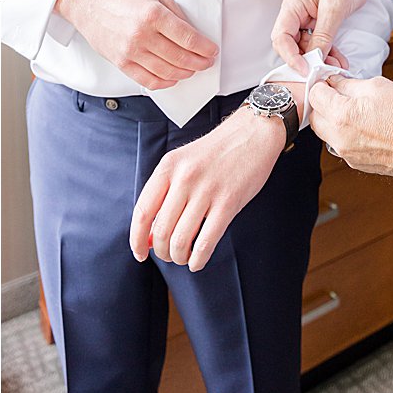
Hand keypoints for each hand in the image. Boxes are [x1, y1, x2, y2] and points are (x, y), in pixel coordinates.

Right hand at [56, 0, 217, 89]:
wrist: (90, 3)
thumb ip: (177, 17)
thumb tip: (195, 36)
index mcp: (154, 16)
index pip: (188, 38)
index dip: (205, 48)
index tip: (212, 51)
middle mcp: (141, 35)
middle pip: (179, 57)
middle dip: (199, 62)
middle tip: (207, 62)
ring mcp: (130, 51)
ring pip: (165, 71)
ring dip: (185, 73)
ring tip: (193, 69)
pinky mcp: (120, 62)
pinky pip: (146, 80)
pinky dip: (164, 82)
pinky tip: (173, 78)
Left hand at [128, 106, 282, 270]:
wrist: (254, 132)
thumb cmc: (219, 150)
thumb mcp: (184, 161)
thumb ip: (166, 192)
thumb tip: (150, 234)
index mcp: (168, 167)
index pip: (142, 212)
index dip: (137, 239)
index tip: (141, 252)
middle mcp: (185, 178)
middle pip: (161, 230)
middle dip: (162, 251)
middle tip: (169, 255)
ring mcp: (207, 190)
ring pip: (181, 239)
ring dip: (179, 256)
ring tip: (184, 256)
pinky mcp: (229, 201)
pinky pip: (207, 240)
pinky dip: (199, 258)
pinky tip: (198, 261)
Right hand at [271, 0, 386, 73]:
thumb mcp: (335, 7)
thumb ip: (324, 34)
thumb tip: (315, 56)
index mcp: (293, 3)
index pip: (281, 36)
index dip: (290, 55)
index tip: (304, 68)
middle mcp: (296, 11)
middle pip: (290, 43)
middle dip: (305, 59)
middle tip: (320, 71)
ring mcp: (307, 16)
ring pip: (306, 45)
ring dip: (319, 58)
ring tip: (334, 67)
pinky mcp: (319, 21)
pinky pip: (318, 41)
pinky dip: (327, 51)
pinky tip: (337, 60)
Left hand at [307, 74, 392, 178]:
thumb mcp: (377, 86)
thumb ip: (349, 84)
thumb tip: (335, 82)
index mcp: (341, 114)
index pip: (315, 96)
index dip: (321, 85)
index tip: (328, 83)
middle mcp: (338, 137)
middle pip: (315, 117)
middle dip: (323, 105)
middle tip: (339, 96)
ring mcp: (345, 153)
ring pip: (326, 134)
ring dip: (332, 122)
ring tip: (355, 113)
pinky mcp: (354, 163)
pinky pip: (340, 146)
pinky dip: (345, 136)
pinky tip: (364, 128)